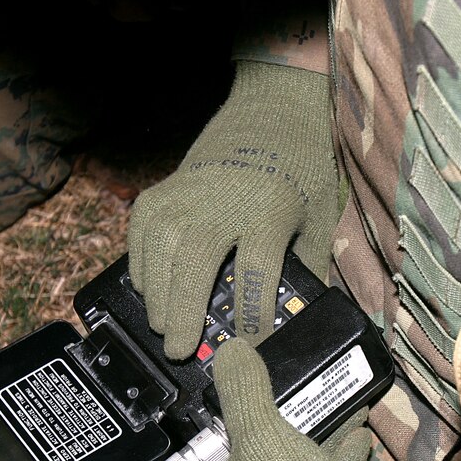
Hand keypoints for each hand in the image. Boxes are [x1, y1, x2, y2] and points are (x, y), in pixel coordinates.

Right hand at [127, 61, 339, 359]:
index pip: (257, 274)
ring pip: (160, 249)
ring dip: (158, 294)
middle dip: (184, 311)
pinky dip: (141, 265)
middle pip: (195, 261)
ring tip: (164, 325)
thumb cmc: (303, 170)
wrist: (275, 112)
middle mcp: (224, 200)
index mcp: (272, 210)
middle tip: (179, 349)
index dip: (252, 318)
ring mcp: (188, 192)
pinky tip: (151, 290)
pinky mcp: (163, 188)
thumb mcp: (320, 218)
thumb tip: (301, 320)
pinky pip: (140, 234)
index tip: (249, 345)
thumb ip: (308, 267)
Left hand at [199, 339, 382, 460]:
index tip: (253, 382)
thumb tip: (229, 350)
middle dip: (283, 416)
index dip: (231, 410)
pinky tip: (359, 433)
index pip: (214, 443)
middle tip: (297, 386)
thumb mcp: (259, 430)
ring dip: (317, 430)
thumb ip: (242, 388)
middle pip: (259, 452)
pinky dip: (340, 455)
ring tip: (336, 400)